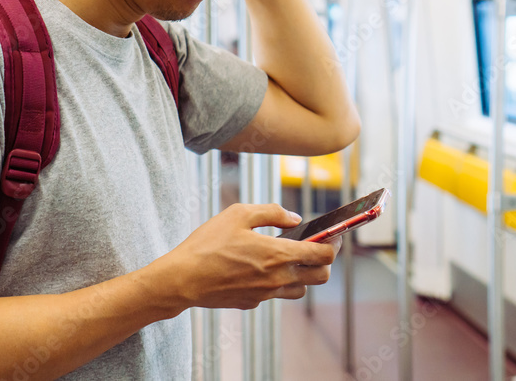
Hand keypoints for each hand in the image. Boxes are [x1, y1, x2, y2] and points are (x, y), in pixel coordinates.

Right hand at [157, 203, 338, 310]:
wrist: (183, 279)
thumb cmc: (208, 243)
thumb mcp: (239, 213)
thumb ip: (272, 212)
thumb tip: (294, 218)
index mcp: (278, 254)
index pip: (323, 255)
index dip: (333, 244)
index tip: (332, 235)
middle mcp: (278, 279)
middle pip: (320, 277)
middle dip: (324, 261)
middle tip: (316, 246)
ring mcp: (266, 294)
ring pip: (301, 289)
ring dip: (302, 274)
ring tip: (288, 257)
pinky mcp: (252, 303)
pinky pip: (276, 294)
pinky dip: (278, 282)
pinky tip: (261, 267)